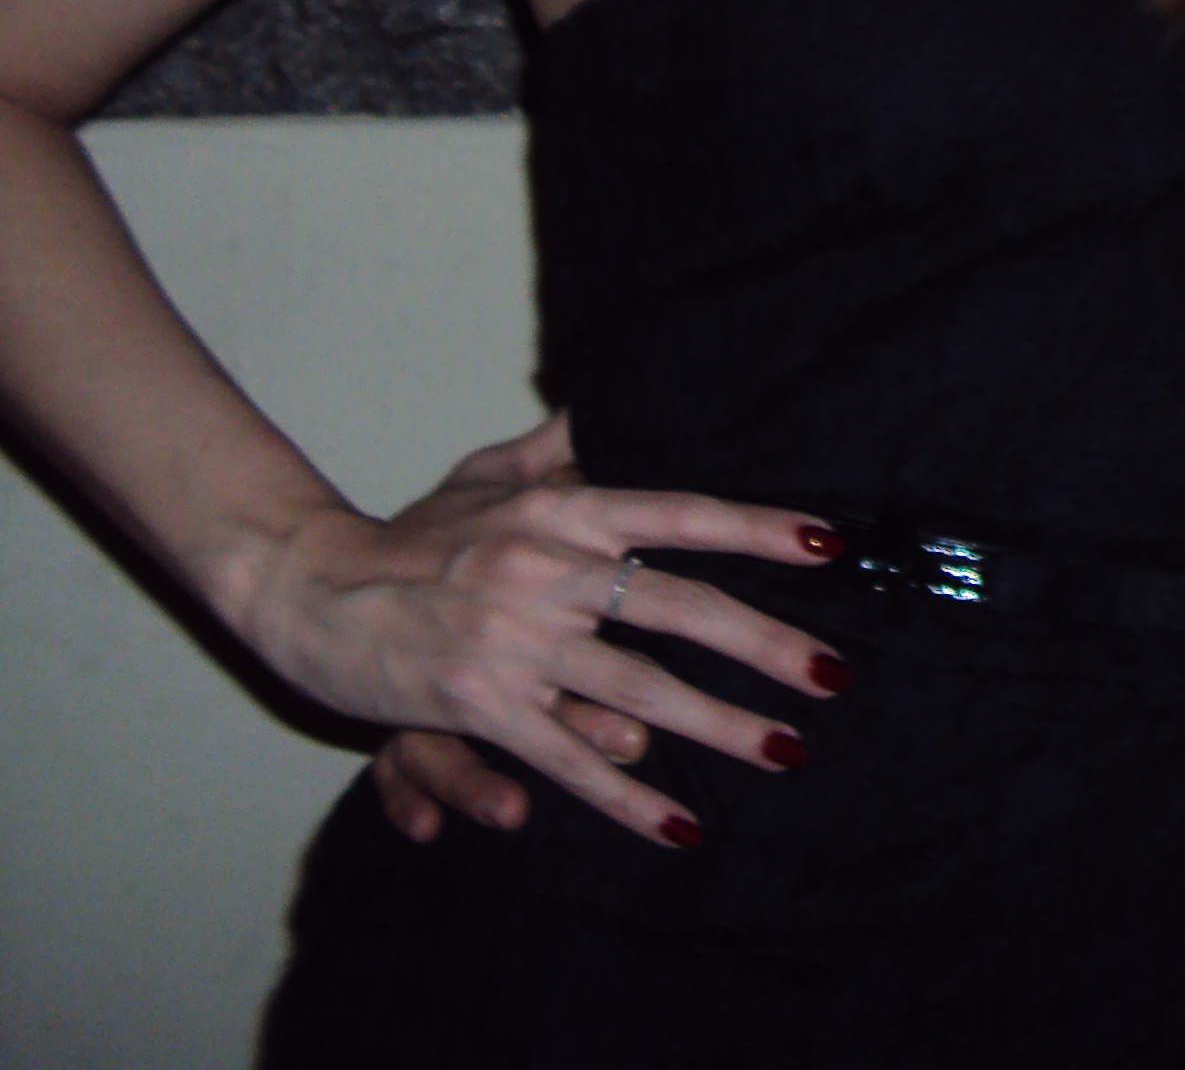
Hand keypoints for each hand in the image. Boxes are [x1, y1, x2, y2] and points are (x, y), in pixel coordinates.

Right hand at [248, 411, 849, 852]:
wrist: (307, 588)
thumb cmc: (404, 534)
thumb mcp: (481, 475)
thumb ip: (555, 446)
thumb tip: (608, 400)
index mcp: (561, 509)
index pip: (680, 514)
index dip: (758, 529)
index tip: (829, 545)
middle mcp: (549, 569)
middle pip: (680, 609)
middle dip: (766, 644)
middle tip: (834, 672)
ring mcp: (516, 642)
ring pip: (640, 691)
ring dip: (720, 725)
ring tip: (785, 749)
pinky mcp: (481, 706)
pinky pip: (568, 759)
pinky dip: (626, 798)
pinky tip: (679, 827)